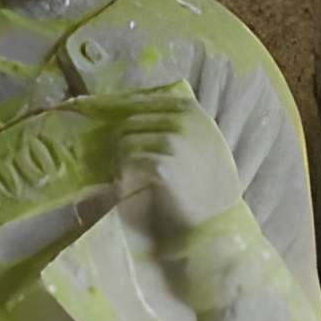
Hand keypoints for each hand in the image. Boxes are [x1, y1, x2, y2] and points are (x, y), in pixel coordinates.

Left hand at [113, 91, 241, 236]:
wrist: (215, 220)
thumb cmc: (208, 185)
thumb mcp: (201, 142)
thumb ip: (176, 123)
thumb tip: (132, 113)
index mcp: (191, 110)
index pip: (143, 99)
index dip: (121, 110)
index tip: (105, 121)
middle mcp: (183, 120)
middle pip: (130, 119)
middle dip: (119, 141)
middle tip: (117, 163)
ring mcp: (173, 140)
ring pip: (125, 138)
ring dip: (118, 159)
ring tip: (122, 177)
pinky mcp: (162, 164)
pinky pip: (127, 160)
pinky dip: (121, 173)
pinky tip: (124, 186)